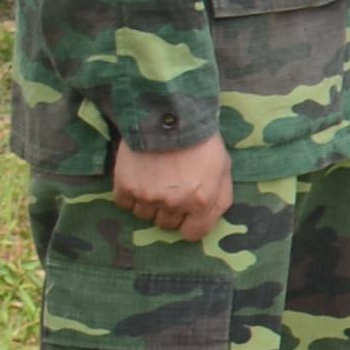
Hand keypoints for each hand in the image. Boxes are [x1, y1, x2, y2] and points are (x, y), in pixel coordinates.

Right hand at [108, 135, 230, 240]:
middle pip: (166, 224)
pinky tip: (138, 177)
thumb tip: (209, 219)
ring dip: (149, 203)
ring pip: (144, 215)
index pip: (192, 234)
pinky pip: (125, 204)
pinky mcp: (126, 186)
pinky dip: (130, 195)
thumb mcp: (224, 168)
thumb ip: (220, 197)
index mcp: (201, 201)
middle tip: (171, 188)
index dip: (189, 225)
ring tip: (154, 179)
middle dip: (170, 211)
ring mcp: (148, 196)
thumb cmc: (202, 141)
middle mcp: (174, 203)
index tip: (187, 215)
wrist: (170, 114)